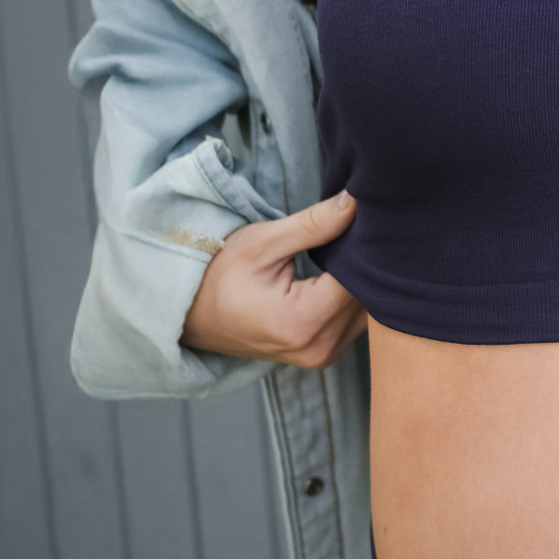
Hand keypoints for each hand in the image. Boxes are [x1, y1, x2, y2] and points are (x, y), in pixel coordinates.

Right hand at [180, 189, 367, 368]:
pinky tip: (342, 273)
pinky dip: (353, 297)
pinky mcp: (323, 355)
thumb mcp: (263, 242)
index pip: (360, 277)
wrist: (190, 315)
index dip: (366, 245)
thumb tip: (356, 202)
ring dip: (364, 281)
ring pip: (367, 311)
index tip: (365, 219)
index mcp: (303, 321)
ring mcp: (322, 356)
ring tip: (346, 250)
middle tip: (359, 230)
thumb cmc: (219, 276)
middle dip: (367, 262)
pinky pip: (355, 322)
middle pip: (368, 296)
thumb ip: (315, 224)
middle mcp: (319, 347)